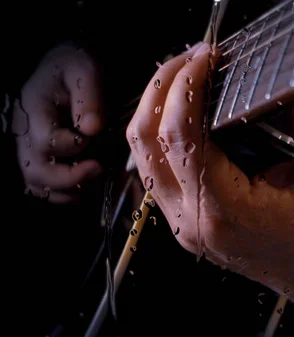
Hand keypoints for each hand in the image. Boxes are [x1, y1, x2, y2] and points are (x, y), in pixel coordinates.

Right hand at [12, 43, 103, 203]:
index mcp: (35, 109)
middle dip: (69, 177)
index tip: (94, 136)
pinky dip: (61, 195)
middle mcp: (25, 132)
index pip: (48, 140)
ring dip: (65, 191)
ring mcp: (29, 147)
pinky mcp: (38, 156)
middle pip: (36, 170)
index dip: (73, 146)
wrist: (64, 65)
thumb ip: (89, 98)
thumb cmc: (75, 65)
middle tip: (98, 168)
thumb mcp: (85, 70)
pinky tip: (83, 189)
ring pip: (36, 184)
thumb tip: (92, 129)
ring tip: (91, 182)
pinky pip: (40, 186)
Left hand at [127, 42, 293, 319]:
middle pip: (145, 142)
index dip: (187, 85)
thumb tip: (289, 77)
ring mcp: (185, 224)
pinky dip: (165, 133)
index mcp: (226, 211)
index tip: (207, 56)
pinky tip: (191, 113)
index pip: (181, 136)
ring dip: (158, 108)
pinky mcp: (189, 220)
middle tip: (193, 58)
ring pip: (142, 156)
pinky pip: (157, 169)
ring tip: (190, 78)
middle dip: (162, 87)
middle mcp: (193, 221)